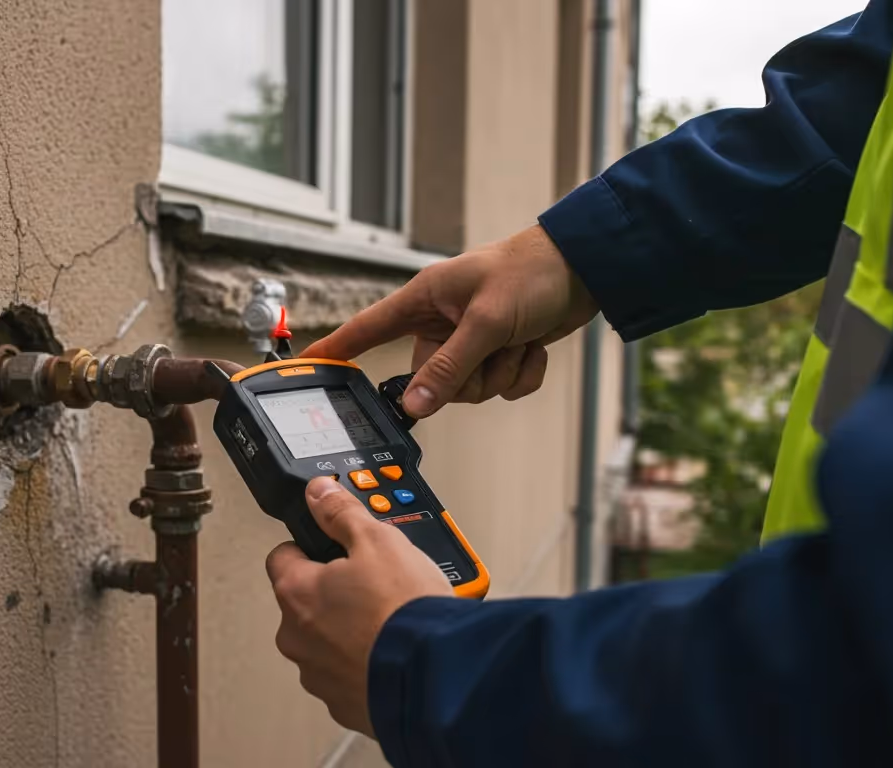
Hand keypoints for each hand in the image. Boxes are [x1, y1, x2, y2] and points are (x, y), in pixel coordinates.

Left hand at [265, 476, 453, 735]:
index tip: (336, 549)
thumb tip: (318, 492)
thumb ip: (342, 513)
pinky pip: (349, 676)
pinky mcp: (344, 705)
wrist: (435, 675)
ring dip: (350, 632)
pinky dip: (366, 665)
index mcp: (296, 593)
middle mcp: (297, 638)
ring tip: (390, 622)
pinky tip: (393, 653)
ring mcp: (318, 675)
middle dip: (335, 594)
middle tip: (375, 586)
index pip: (282, 557)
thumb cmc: (404, 610)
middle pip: (305, 603)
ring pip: (326, 643)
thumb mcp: (379, 540)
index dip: (310, 547)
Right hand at [303, 224, 597, 417]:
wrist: (584, 270)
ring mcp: (470, 339)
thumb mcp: (485, 322)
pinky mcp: (498, 351)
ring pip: (468, 389)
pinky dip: (521, 373)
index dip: (338, 348)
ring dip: (501, 372)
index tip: (308, 366)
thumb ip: (448, 366)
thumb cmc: (531, 273)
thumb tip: (415, 405)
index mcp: (425, 300)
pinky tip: (533, 346)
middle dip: (468, 376)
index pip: (368, 328)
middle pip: (429, 379)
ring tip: (519, 339)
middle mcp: (442, 321)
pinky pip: (500, 387)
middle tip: (493, 347)